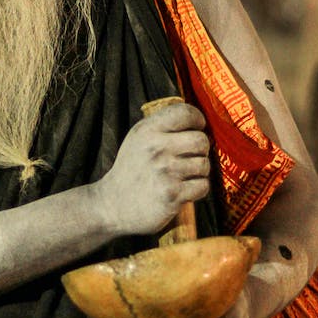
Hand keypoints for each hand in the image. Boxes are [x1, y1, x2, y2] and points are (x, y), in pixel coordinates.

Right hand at [96, 102, 209, 236]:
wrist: (113, 205)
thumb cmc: (132, 170)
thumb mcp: (138, 140)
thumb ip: (162, 126)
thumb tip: (196, 119)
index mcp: (147, 130)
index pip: (184, 113)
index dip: (197, 119)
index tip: (197, 127)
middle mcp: (156, 148)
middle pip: (201, 140)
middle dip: (201, 150)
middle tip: (190, 157)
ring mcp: (165, 171)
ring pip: (204, 165)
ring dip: (199, 172)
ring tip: (183, 176)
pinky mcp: (172, 194)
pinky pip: (202, 186)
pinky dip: (197, 189)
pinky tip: (183, 190)